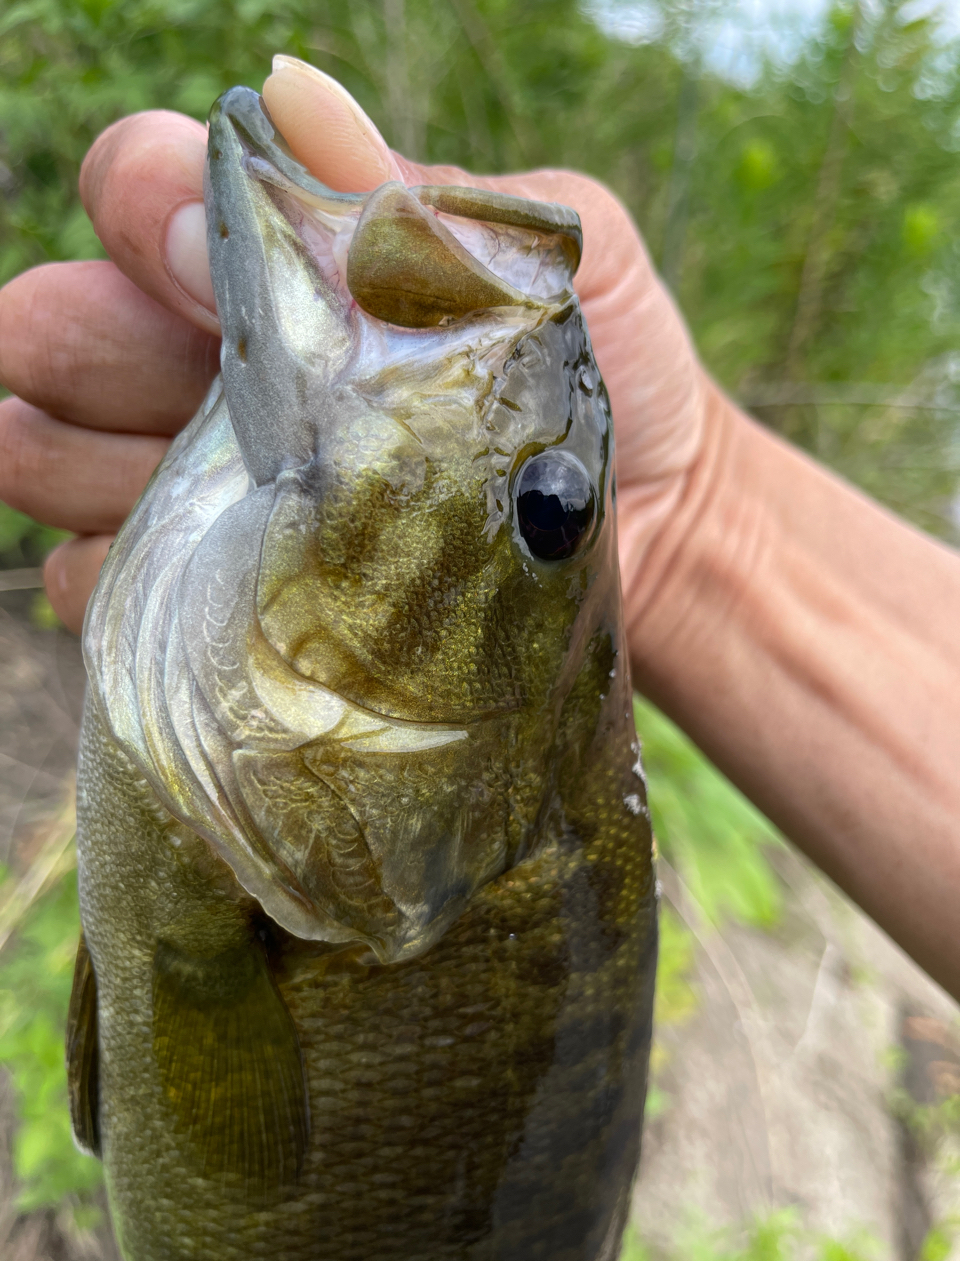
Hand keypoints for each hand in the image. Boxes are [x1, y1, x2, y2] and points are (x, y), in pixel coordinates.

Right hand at [0, 56, 707, 633]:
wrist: (653, 539)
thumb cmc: (611, 386)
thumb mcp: (553, 265)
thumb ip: (427, 196)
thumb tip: (288, 98)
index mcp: (288, 269)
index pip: (144, 200)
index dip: (143, 215)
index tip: (199, 259)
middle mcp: (223, 367)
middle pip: (70, 327)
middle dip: (73, 339)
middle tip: (122, 376)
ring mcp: (211, 484)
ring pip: (54, 453)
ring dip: (63, 460)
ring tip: (133, 480)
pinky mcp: (222, 596)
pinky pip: (104, 584)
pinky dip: (115, 581)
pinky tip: (187, 589)